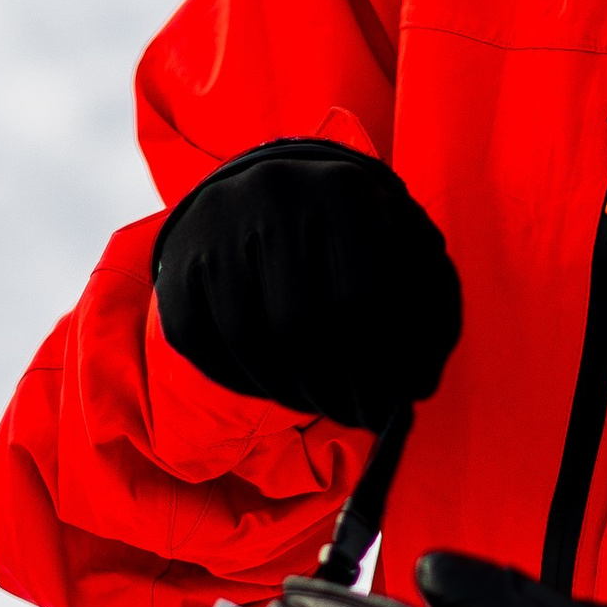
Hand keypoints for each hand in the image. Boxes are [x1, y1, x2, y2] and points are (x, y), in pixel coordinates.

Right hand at [152, 141, 461, 430]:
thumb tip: (418, 388)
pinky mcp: (177, 263)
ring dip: (290, 393)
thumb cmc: (352, 235)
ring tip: (319, 404)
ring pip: (251, 339)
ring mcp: (217, 226)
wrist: (270, 191)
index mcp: (343, 189)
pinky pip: (202, 344)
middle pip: (302, 325)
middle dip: (335, 390)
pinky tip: (274, 387)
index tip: (389, 409)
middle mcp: (274, 195)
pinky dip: (242, 381)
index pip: (364, 299)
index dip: (380, 369)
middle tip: (356, 417)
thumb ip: (429, 309)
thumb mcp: (405, 250)